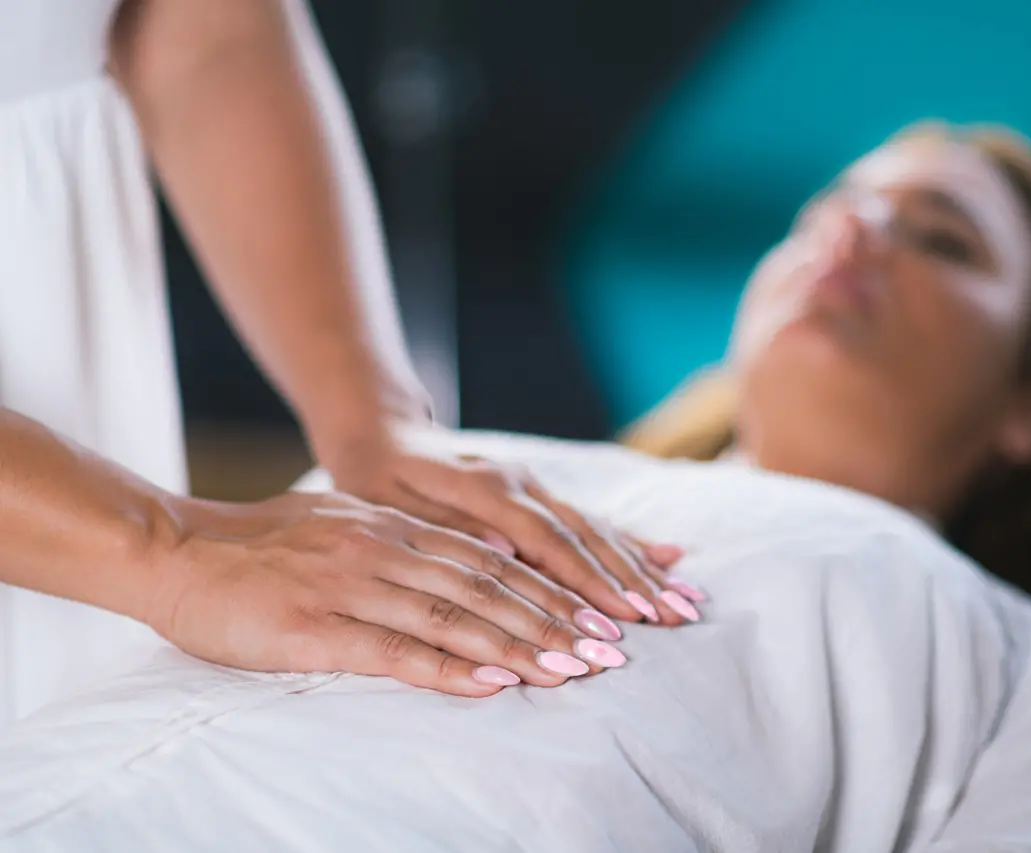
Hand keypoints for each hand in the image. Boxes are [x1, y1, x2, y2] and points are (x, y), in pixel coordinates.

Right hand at [144, 492, 631, 696]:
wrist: (179, 549)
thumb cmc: (262, 545)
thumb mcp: (345, 523)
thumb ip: (408, 540)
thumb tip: (476, 558)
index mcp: (396, 526)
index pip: (491, 562)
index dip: (549, 590)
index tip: (598, 615)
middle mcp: (387, 549)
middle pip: (488, 588)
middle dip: (556, 619)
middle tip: (610, 649)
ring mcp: (354, 586)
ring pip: (455, 617)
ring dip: (521, 645)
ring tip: (572, 668)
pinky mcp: (317, 627)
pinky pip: (396, 650)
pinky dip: (451, 668)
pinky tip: (494, 682)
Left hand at [320, 425, 703, 625]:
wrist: (383, 433)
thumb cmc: (378, 479)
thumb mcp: (394, 505)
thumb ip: (452, 529)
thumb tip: (506, 554)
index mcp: (487, 488)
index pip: (548, 542)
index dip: (587, 582)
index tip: (622, 618)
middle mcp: (522, 485)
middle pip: (586, 538)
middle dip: (632, 582)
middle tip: (672, 620)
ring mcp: (535, 486)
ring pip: (598, 530)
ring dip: (641, 569)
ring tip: (682, 602)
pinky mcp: (540, 493)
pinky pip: (591, 520)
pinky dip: (630, 542)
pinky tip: (668, 557)